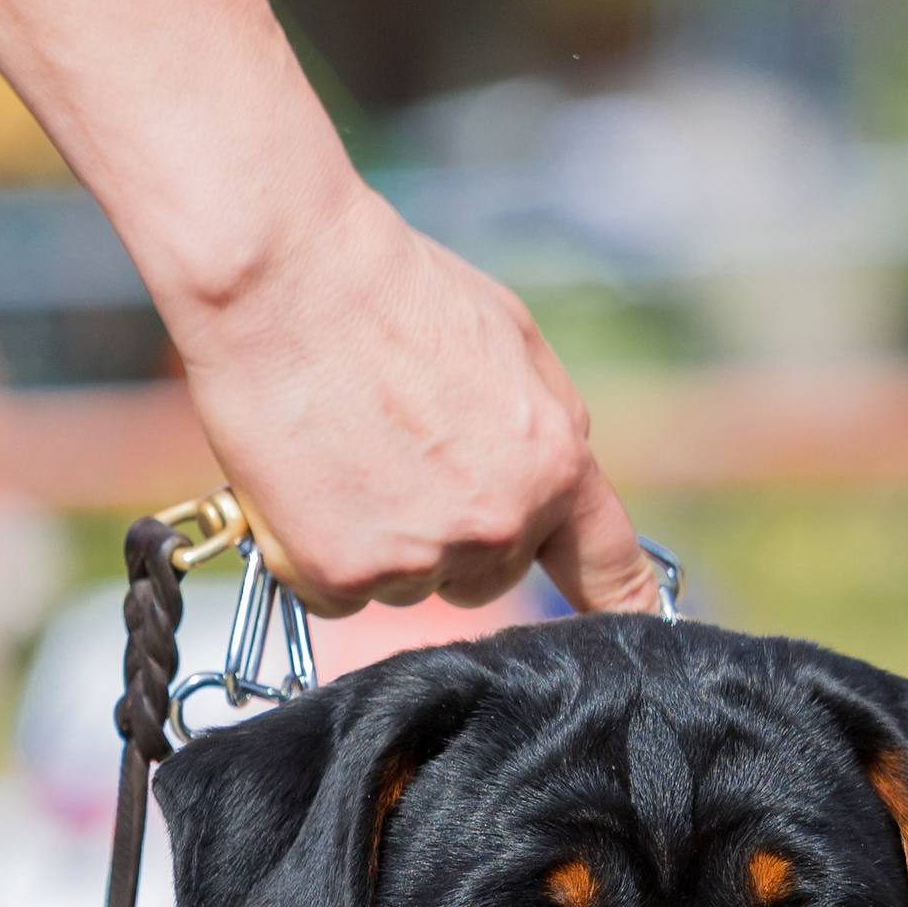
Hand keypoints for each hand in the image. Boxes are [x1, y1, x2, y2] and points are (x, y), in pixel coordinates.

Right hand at [173, 184, 665, 620]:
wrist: (278, 276)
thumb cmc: (392, 290)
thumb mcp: (511, 337)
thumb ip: (547, 426)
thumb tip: (557, 488)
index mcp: (554, 466)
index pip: (608, 568)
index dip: (621, 607)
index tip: (629, 629)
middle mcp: (498, 525)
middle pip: (487, 578)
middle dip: (452, 534)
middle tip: (398, 451)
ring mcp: (420, 558)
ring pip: (408, 585)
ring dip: (381, 540)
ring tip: (344, 448)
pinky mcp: (342, 575)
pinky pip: (337, 593)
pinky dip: (316, 553)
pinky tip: (303, 479)